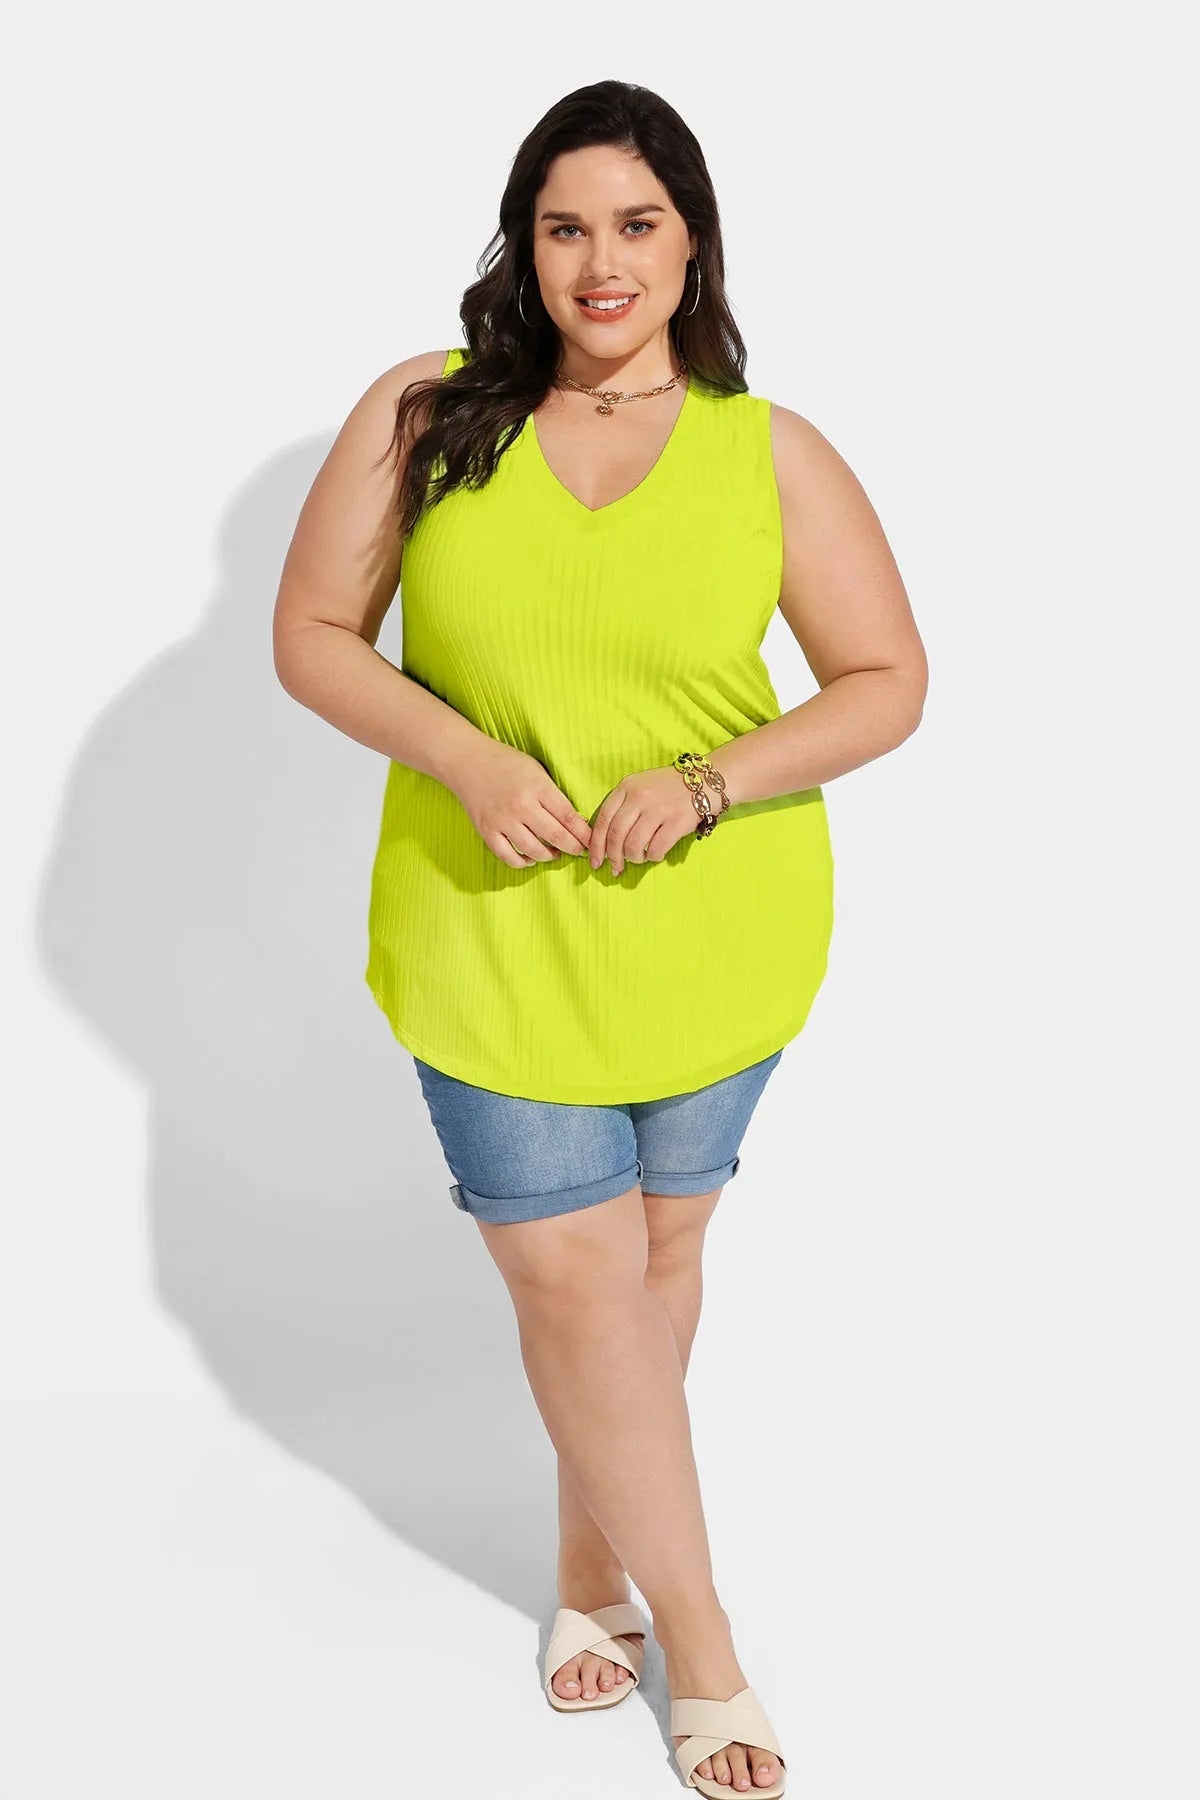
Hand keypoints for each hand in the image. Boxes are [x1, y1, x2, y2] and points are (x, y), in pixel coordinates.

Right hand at [446, 741, 593, 869]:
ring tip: (556, 853)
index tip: (591, 841)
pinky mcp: (487, 831)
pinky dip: (523, 862)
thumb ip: (554, 795)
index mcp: (537, 787)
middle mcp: (521, 806)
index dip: (584, 833)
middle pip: (556, 836)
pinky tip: (531, 858)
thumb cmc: (506, 763)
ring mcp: (502, 820)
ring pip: (534, 850)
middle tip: (579, 851)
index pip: (569, 817)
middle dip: (573, 848)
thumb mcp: (537, 771)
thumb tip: (575, 821)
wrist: (467, 761)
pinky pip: (508, 856)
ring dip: (550, 856)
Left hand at [588, 764, 701, 876]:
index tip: (595, 861)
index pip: (603, 820)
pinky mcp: (677, 822)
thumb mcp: (639, 787)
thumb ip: (621, 807)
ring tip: (638, 859)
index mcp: (626, 787)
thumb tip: (604, 842)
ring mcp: (659, 809)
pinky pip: (656, 849)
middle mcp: (640, 797)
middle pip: (616, 835)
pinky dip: (652, 857)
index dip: (596, 845)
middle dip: (612, 857)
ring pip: (634, 845)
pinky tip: (654, 855)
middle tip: (615, 868)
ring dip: (633, 858)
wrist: (704, 781)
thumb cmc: (667, 789)